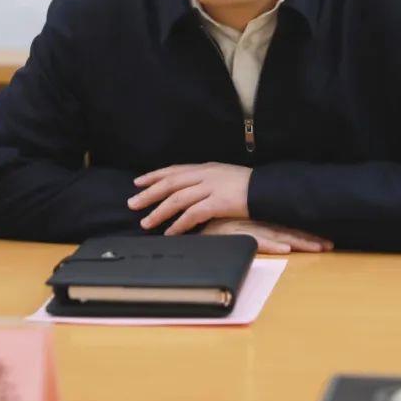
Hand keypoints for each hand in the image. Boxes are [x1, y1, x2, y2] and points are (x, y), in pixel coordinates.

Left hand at [128, 162, 250, 234]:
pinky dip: (179, 225)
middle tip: (132, 203)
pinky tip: (170, 233)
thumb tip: (190, 191)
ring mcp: (211, 188)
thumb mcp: (225, 176)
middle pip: (170, 183)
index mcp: (206, 168)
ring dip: (159, 212)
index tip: (138, 182)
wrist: (269, 190)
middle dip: (149, 193)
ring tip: (146, 223)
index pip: (174, 170)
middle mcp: (205, 175)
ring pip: (177, 199)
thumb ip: (207, 181)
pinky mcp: (218, 202)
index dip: (154, 176)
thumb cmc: (249, 186)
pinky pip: (192, 214)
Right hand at [202, 218, 333, 254]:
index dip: (303, 234)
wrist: (186, 217)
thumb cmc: (207, 221)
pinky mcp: (234, 233)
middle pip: (286, 231)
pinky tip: (285, 249)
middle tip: (328, 245)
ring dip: (298, 242)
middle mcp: (253, 222)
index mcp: (255, 220)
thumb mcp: (230, 224)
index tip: (323, 242)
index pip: (284, 227)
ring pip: (277, 236)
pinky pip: (256, 241)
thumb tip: (262, 238)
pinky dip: (271, 246)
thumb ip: (244, 229)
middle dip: (308, 239)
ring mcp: (246, 228)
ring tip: (317, 247)